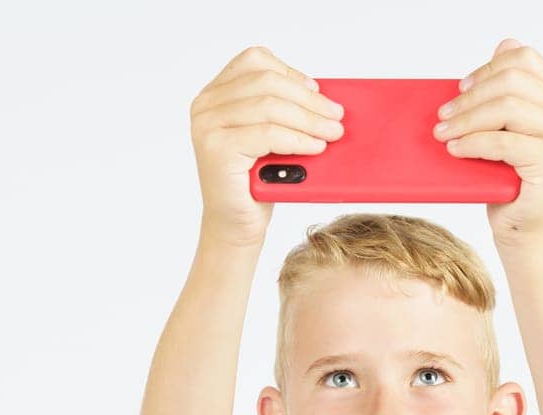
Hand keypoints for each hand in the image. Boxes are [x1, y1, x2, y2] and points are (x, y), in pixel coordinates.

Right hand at [189, 45, 346, 245]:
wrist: (236, 226)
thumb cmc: (256, 183)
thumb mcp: (270, 137)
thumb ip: (282, 110)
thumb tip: (323, 95)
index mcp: (215, 94)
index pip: (254, 60)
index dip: (290, 72)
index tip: (316, 90)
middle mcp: (206, 105)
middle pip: (267, 83)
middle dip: (309, 99)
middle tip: (337, 115)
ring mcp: (208, 125)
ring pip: (269, 106)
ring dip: (309, 119)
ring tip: (333, 132)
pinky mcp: (217, 149)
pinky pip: (268, 133)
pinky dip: (297, 138)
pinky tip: (316, 146)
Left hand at [432, 38, 542, 242]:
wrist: (521, 224)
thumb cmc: (508, 176)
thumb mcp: (503, 126)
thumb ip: (504, 91)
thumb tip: (503, 45)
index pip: (524, 60)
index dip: (486, 69)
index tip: (461, 88)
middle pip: (512, 81)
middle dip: (471, 96)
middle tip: (443, 115)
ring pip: (507, 107)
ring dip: (467, 119)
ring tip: (444, 133)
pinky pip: (503, 141)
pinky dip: (473, 143)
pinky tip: (455, 148)